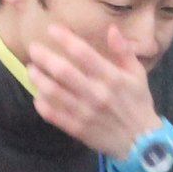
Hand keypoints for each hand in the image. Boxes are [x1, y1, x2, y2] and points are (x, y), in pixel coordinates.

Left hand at [25, 18, 159, 159]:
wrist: (140, 141)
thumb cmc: (138, 103)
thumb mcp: (138, 74)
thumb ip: (124, 51)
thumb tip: (111, 29)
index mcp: (112, 77)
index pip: (83, 53)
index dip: (65, 39)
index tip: (52, 30)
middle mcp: (96, 93)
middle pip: (63, 71)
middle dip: (44, 57)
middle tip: (34, 49)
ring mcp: (84, 112)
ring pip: (53, 92)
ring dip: (38, 78)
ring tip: (32, 69)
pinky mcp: (77, 128)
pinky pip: (52, 114)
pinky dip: (41, 103)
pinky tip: (38, 94)